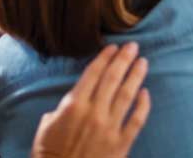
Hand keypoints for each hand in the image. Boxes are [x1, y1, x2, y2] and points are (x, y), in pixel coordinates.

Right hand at [31, 43, 150, 157]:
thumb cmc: (48, 154)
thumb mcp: (46, 126)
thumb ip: (61, 108)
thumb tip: (72, 100)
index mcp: (74, 105)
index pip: (93, 74)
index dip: (104, 58)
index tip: (113, 47)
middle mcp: (94, 112)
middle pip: (112, 79)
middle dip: (123, 60)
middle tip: (133, 46)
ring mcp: (110, 128)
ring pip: (127, 95)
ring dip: (136, 76)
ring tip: (143, 62)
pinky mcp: (121, 144)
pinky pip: (136, 121)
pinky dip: (143, 106)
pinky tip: (146, 93)